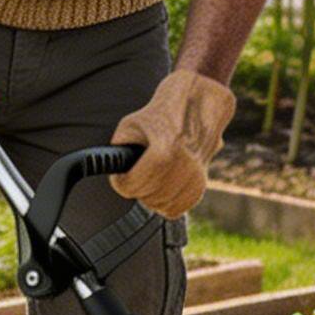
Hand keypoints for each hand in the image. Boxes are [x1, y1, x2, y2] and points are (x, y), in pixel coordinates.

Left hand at [109, 68, 236, 217]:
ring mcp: (195, 178)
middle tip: (134, 174)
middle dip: (136, 188)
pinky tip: (161, 188)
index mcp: (162, 153)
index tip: (120, 176)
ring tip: (148, 178)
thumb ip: (118, 148)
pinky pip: (177, 208)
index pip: (130, 186)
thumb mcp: (130, 124)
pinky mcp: (202, 184)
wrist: (196, 105)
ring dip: (151, 196)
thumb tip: (113, 168)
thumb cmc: (161, 114)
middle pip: (146, 197)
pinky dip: (166, 203)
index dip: (120, 182)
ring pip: (162, 206)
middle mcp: (182, 168)